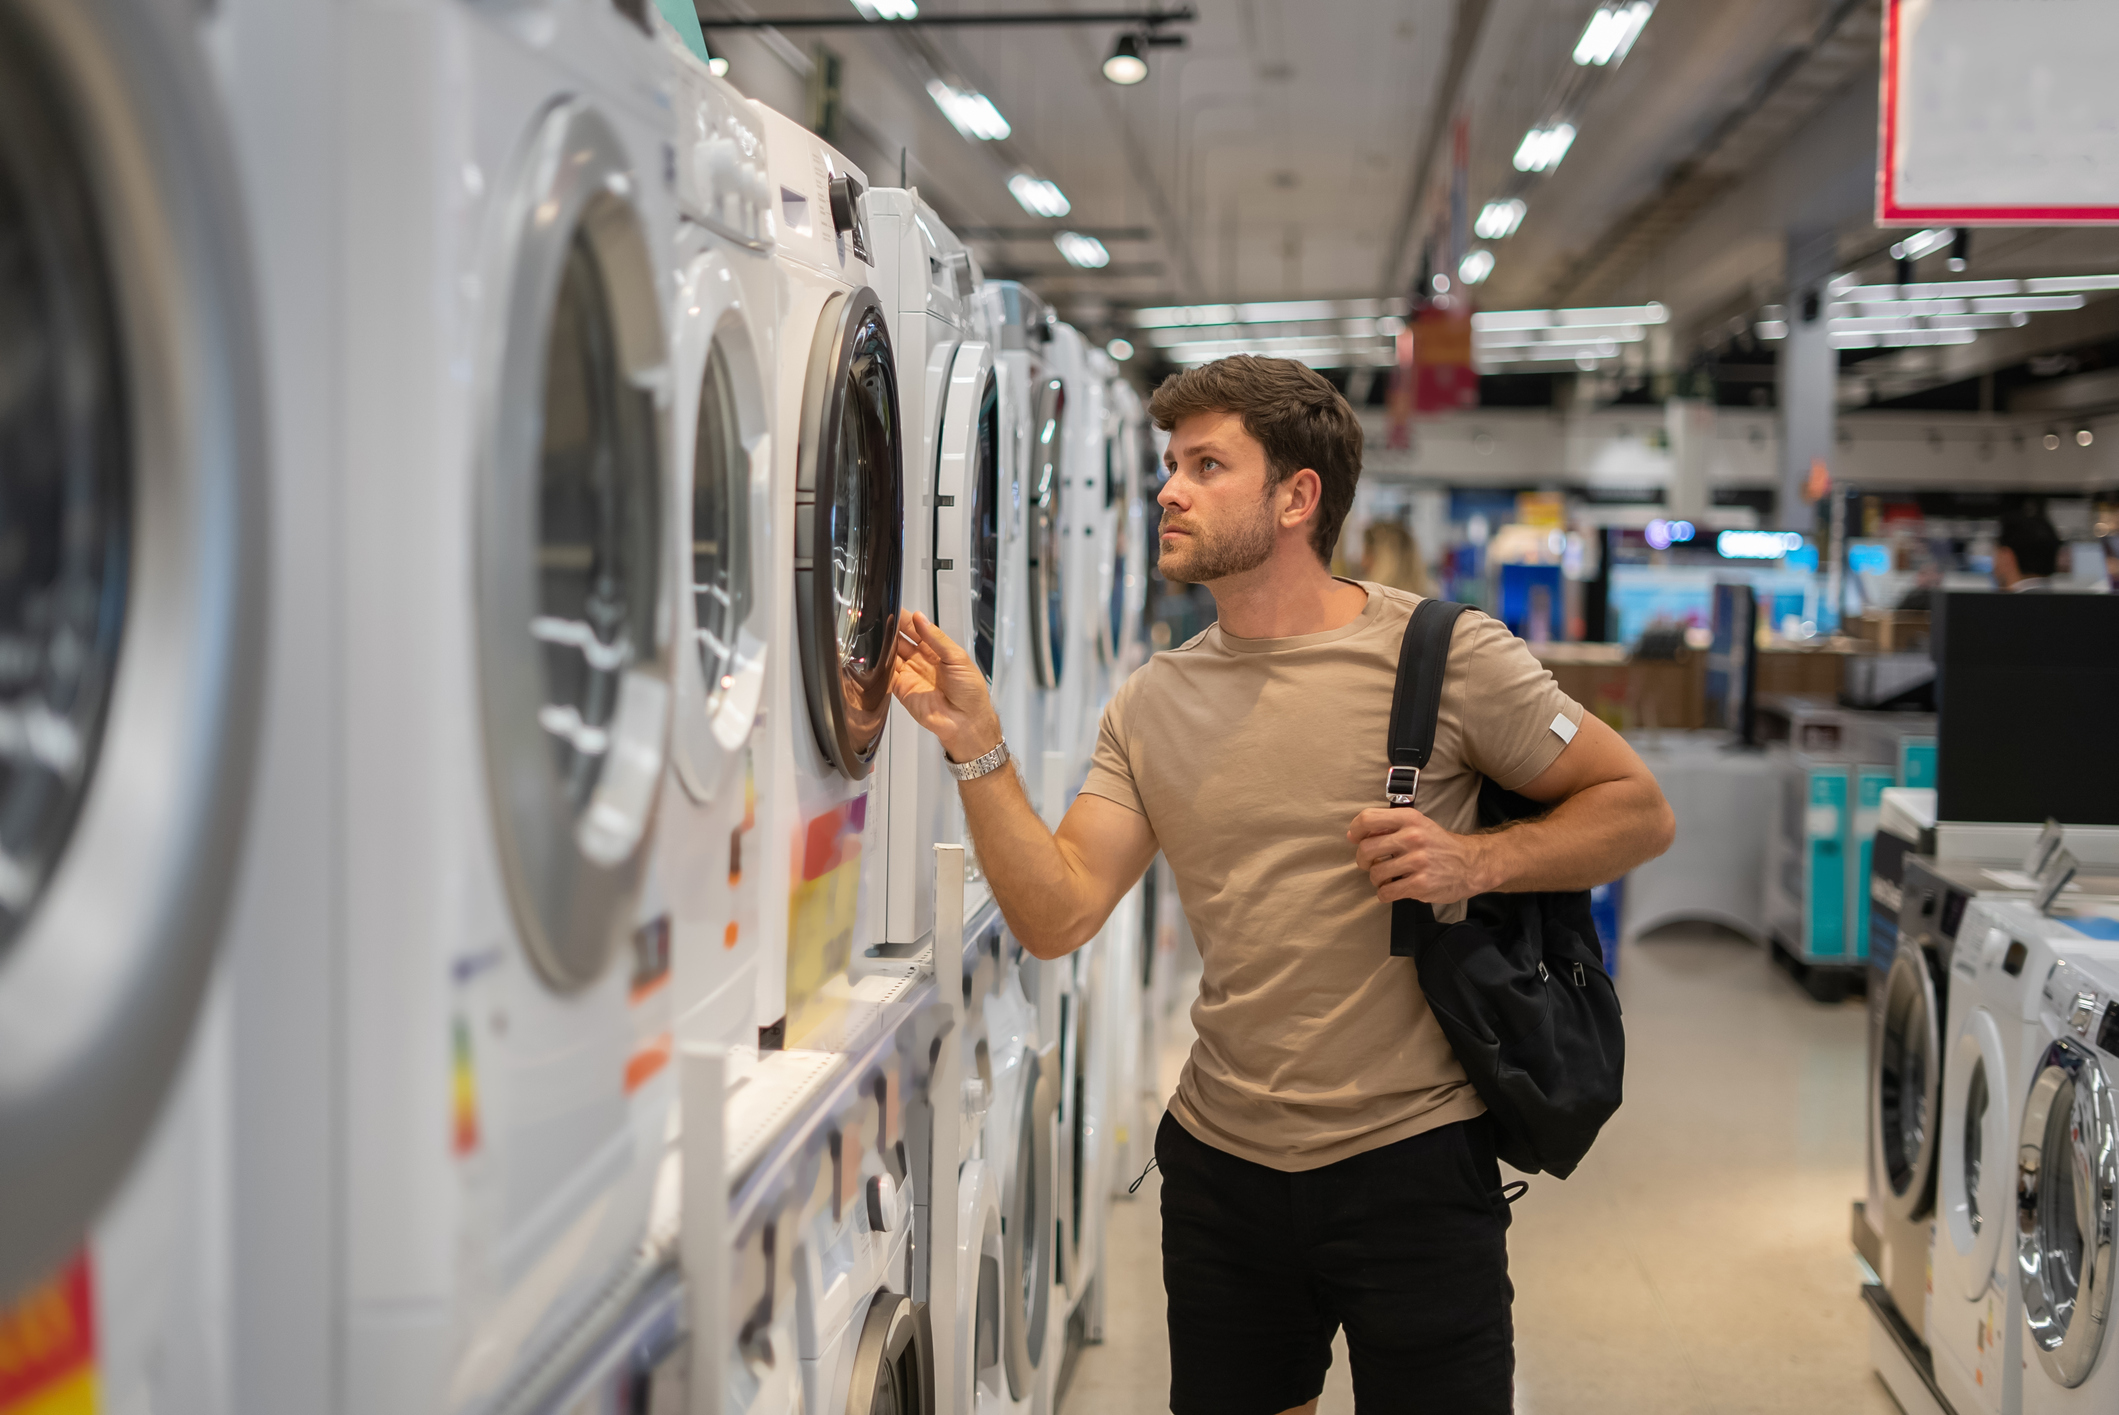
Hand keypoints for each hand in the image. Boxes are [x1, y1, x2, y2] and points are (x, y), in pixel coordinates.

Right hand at [890, 611, 1003, 764]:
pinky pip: (887, 674)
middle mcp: (922, 661)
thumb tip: (921, 619)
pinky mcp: (902, 689)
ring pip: (892, 655)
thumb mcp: (957, 658)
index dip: (906, 620)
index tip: (895, 609)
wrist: (966, 722)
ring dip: (884, 645)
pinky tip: (876, 654)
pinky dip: (880, 665)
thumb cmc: (970, 693)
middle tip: (881, 619)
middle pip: (901, 640)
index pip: (917, 629)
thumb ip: (936, 638)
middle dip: (891, 630)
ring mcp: (911, 674)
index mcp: (938, 650)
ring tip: (876, 632)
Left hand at [1346, 806, 1495, 904]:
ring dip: (1377, 879)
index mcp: (1410, 819)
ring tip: (1388, 877)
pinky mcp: (1421, 884)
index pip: (1368, 819)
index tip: (1355, 839)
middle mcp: (1413, 838)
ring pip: (1375, 873)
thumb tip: (1353, 835)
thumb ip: (1389, 826)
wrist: (1471, 864)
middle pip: (1366, 849)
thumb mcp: (1418, 825)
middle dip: (1362, 860)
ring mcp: (1417, 862)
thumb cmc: (1438, 845)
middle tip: (1370, 864)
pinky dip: (1385, 893)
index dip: (1356, 830)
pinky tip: (1393, 889)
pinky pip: (1386, 892)